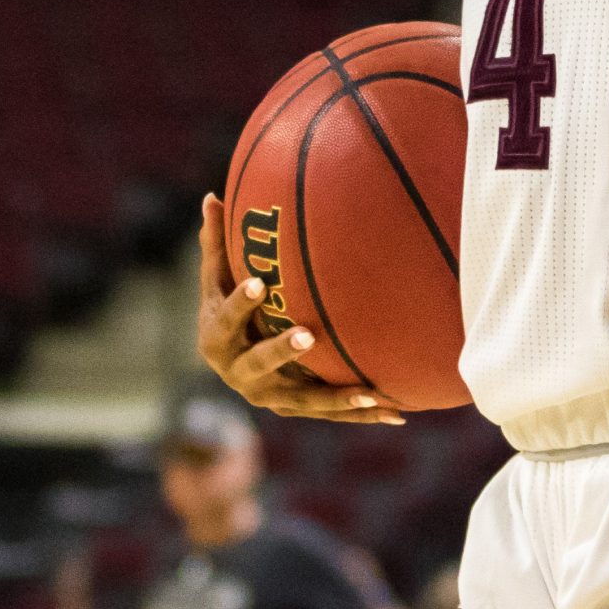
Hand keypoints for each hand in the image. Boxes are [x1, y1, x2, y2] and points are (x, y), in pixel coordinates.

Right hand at [195, 198, 402, 424]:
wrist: (227, 360)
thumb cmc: (225, 306)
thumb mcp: (216, 277)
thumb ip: (215, 241)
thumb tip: (211, 195)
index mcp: (216, 336)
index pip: (227, 318)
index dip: (240, 303)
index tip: (259, 283)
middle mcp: (237, 372)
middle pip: (258, 364)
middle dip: (281, 351)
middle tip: (307, 335)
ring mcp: (267, 394)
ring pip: (301, 399)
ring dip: (334, 398)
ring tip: (368, 393)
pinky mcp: (292, 406)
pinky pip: (327, 411)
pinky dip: (359, 412)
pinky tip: (396, 411)